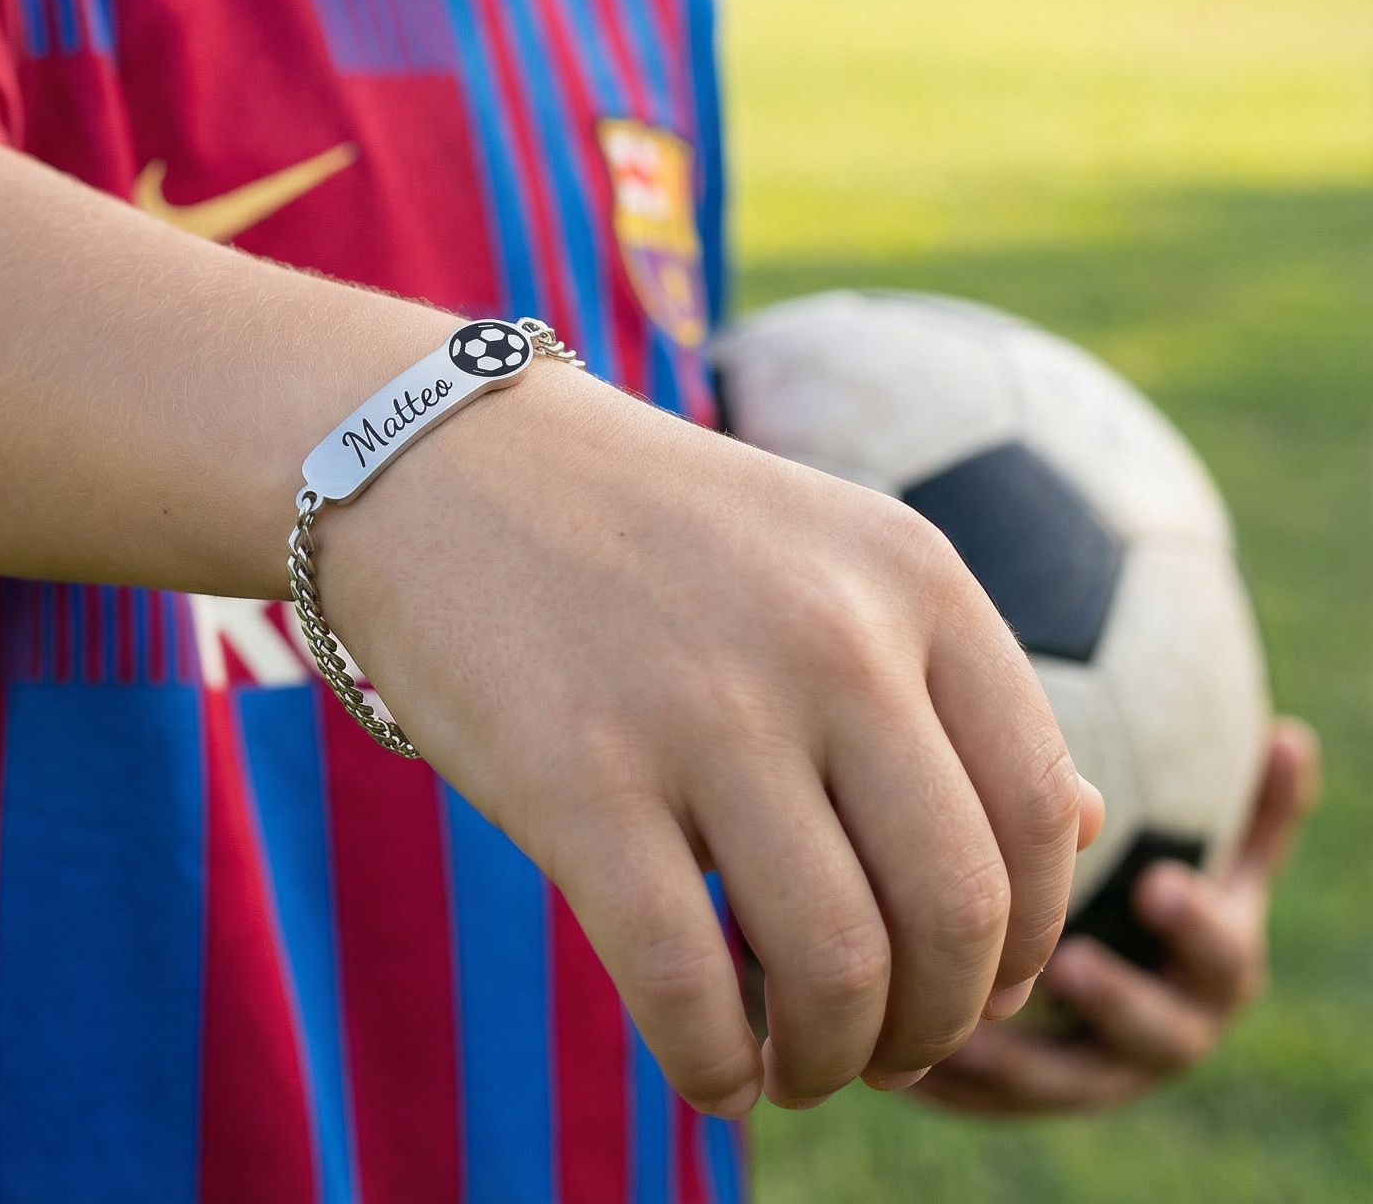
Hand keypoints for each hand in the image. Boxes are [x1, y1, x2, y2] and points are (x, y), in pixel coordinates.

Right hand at [319, 362, 1097, 1115]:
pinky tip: (709, 1066)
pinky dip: (715, 1068)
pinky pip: (688, 988)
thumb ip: (948, 680)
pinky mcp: (578, 780)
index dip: (1028, 937)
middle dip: (941, 1023)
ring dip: (836, 1062)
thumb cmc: (641, 526)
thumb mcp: (824, 551)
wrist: (438, 459)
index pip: (1041, 810)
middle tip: (890, 1049)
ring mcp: (703, 706)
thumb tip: (1088, 829)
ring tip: (796, 1064)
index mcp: (909, 573)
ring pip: (838, 969)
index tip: (973, 982)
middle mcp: (828, 636)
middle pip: (958, 911)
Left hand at [912, 717, 1320, 1114]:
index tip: (1158, 881)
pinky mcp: (1027, 1092)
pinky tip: (901, 1045)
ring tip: (970, 1023)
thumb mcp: (1196, 829)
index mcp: (1212, 962)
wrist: (1095, 957)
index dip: (1198, 925)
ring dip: (1020, 1056)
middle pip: (1156, 1033)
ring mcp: (1098, 1069)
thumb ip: (1242, 798)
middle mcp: (1165, 1025)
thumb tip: (1289, 736)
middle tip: (1071, 963)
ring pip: (1065, 1079)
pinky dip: (949, 1079)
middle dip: (1118, 1001)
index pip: (1224, 954)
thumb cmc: (1149, 867)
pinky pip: (989, 1099)